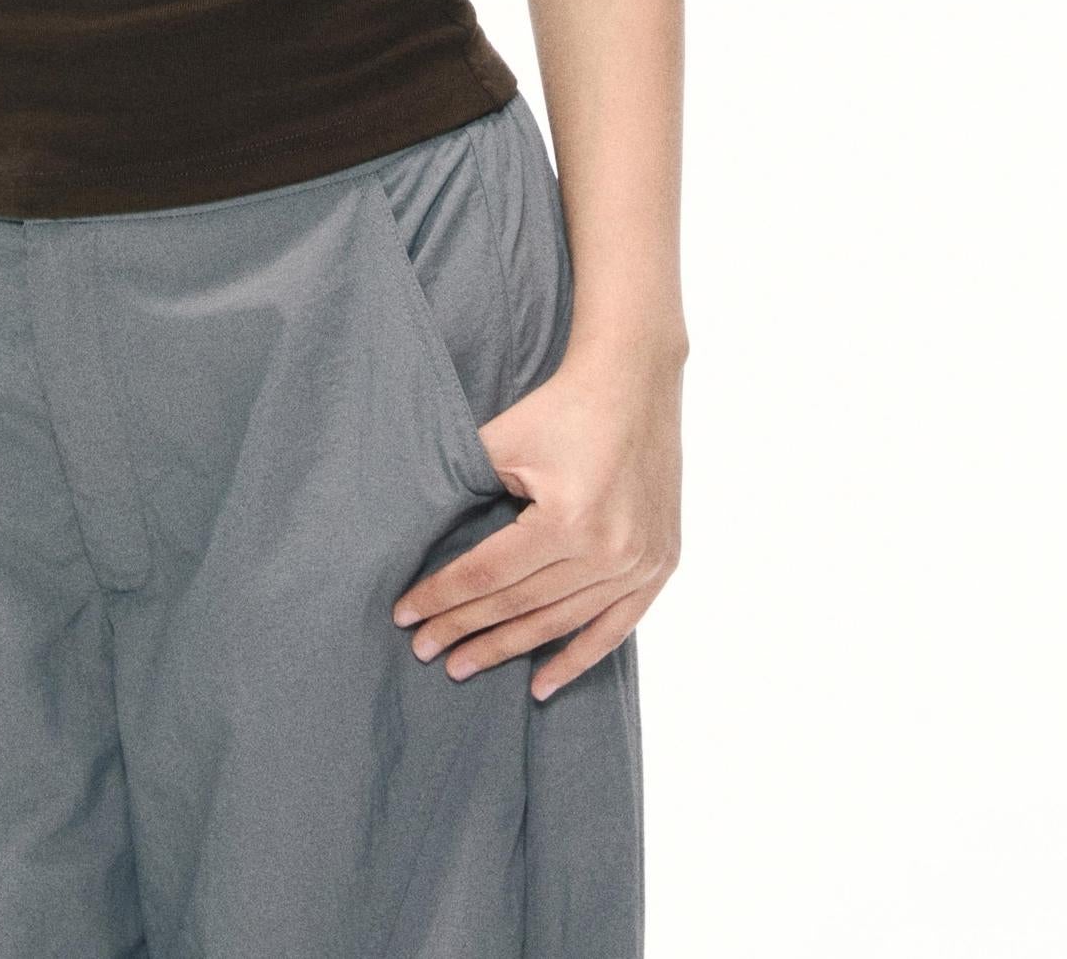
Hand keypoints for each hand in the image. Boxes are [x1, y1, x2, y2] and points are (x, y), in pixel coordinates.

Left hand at [390, 334, 683, 700]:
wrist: (633, 381)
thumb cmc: (560, 406)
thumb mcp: (503, 440)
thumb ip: (466, 491)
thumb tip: (419, 546)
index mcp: (568, 521)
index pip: (489, 574)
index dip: (443, 598)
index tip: (406, 617)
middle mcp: (608, 551)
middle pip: (520, 604)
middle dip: (466, 629)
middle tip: (425, 651)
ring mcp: (639, 564)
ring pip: (560, 622)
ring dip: (510, 648)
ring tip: (465, 666)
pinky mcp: (660, 565)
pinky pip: (615, 628)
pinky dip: (577, 658)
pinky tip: (541, 685)